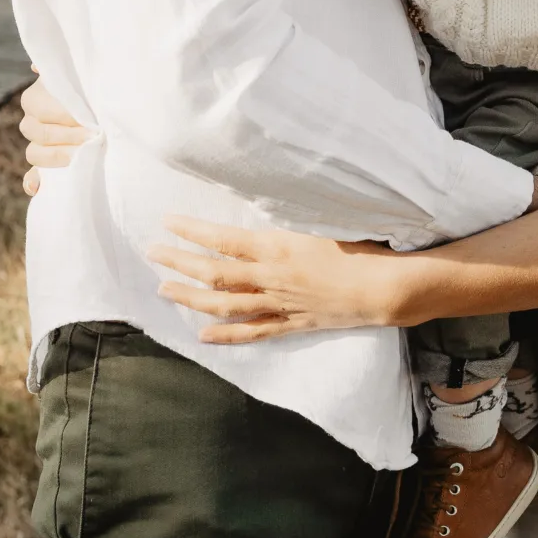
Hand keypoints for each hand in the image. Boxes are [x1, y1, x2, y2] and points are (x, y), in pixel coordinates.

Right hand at [19, 72, 90, 195]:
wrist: (114, 105)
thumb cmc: (98, 87)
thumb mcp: (85, 76)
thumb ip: (62, 70)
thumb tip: (35, 67)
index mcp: (39, 96)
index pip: (42, 110)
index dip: (66, 117)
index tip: (89, 121)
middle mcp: (33, 118)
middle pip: (38, 132)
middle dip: (67, 136)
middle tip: (93, 136)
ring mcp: (38, 143)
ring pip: (34, 153)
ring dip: (57, 156)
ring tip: (82, 155)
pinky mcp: (46, 165)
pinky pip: (32, 176)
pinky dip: (34, 182)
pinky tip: (38, 187)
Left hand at [149, 217, 392, 343]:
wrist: (384, 286)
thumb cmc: (358, 244)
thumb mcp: (321, 218)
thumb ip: (288, 214)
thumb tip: (260, 202)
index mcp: (276, 247)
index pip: (222, 239)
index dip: (192, 232)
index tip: (167, 222)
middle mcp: (270, 278)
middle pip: (214, 273)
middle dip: (179, 263)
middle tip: (153, 254)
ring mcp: (279, 304)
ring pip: (225, 305)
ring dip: (192, 298)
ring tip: (166, 290)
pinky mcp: (292, 324)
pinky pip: (252, 333)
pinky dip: (226, 335)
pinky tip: (203, 335)